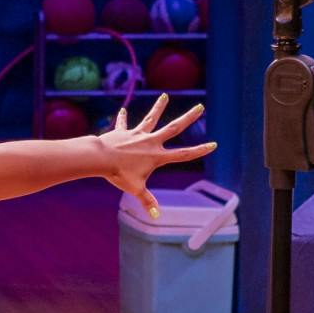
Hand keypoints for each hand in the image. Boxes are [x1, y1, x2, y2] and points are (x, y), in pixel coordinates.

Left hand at [93, 94, 215, 218]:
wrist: (100, 158)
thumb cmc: (118, 174)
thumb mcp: (135, 189)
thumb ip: (147, 201)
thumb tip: (156, 216)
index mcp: (157, 156)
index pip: (183, 154)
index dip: (199, 151)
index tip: (213, 144)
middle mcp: (150, 142)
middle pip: (174, 128)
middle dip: (189, 118)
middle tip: (200, 107)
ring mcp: (137, 134)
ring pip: (152, 118)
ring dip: (159, 107)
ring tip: (165, 95)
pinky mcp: (123, 131)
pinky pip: (124, 123)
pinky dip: (123, 118)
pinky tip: (123, 110)